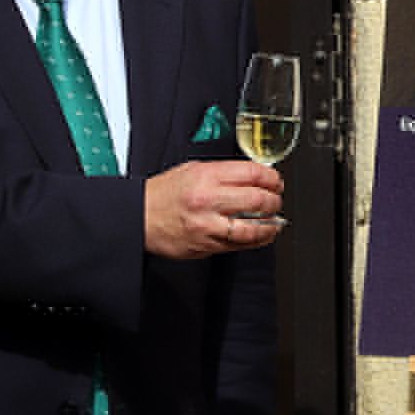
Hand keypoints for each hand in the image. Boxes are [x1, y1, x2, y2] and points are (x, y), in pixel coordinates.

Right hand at [144, 159, 284, 259]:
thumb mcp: (193, 169)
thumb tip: (254, 176)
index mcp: (207, 176)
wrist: (138, 217)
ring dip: (271, 224)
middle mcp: (209, 200)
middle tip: (276, 199)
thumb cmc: (164, 193)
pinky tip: (263, 234)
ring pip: (253, 227)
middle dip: (274, 200)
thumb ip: (224, 172)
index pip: (253, 174)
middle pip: (258, 200)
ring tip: (274, 220)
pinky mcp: (207, 244)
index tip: (276, 181)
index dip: (272, 178)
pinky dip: (258, 239)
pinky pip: (240, 244)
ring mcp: (208, 225)